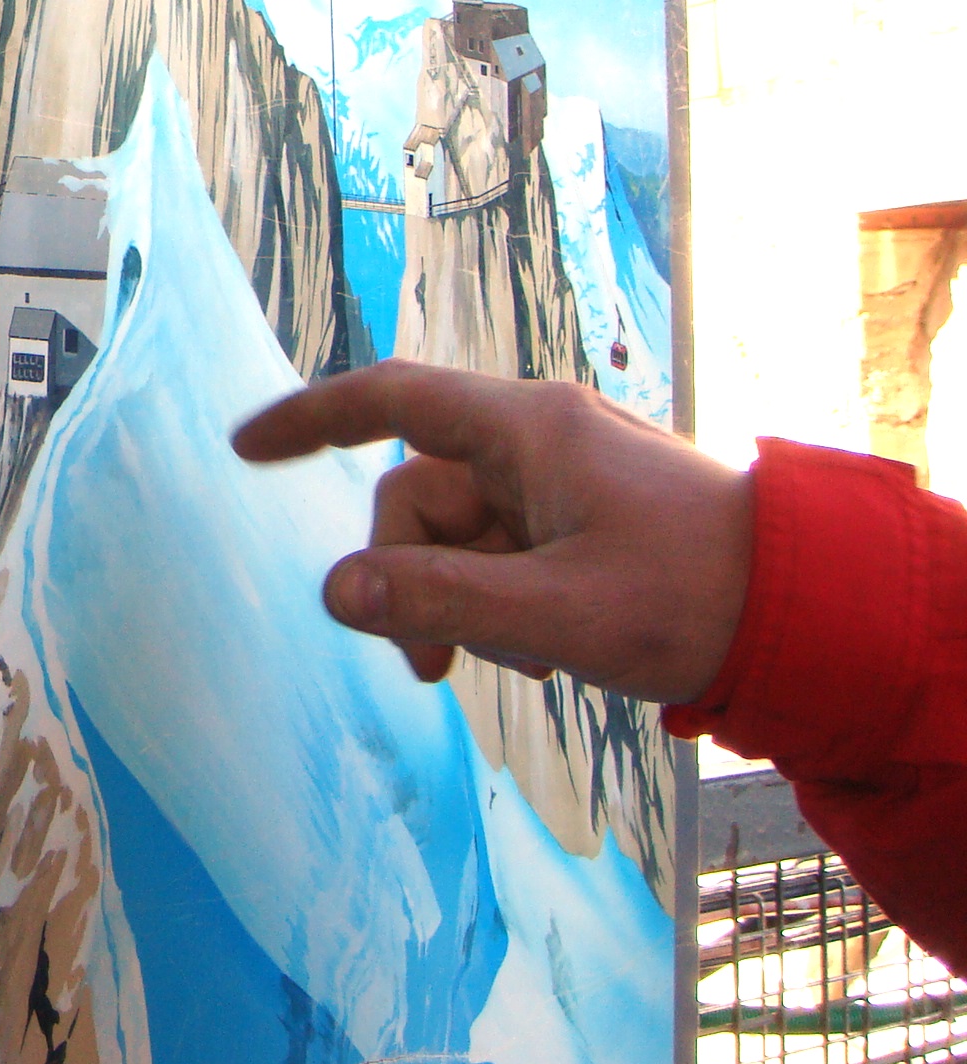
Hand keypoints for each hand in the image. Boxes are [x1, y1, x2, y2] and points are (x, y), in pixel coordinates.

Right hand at [230, 360, 753, 702]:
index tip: (246, 450)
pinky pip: (503, 551)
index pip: (389, 399)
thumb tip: (334, 592)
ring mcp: (562, 480)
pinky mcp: (584, 520)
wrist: (818, 615)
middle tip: (437, 664)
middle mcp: (539, 440)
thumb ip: (440, 601)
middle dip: (414, 577)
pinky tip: (549, 649)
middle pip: (420, 493)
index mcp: (529, 429)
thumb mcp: (559, 613)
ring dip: (468, 601)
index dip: (309, 418)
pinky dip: (502, 601)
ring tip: (528, 657)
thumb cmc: (697, 599)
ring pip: (461, 533)